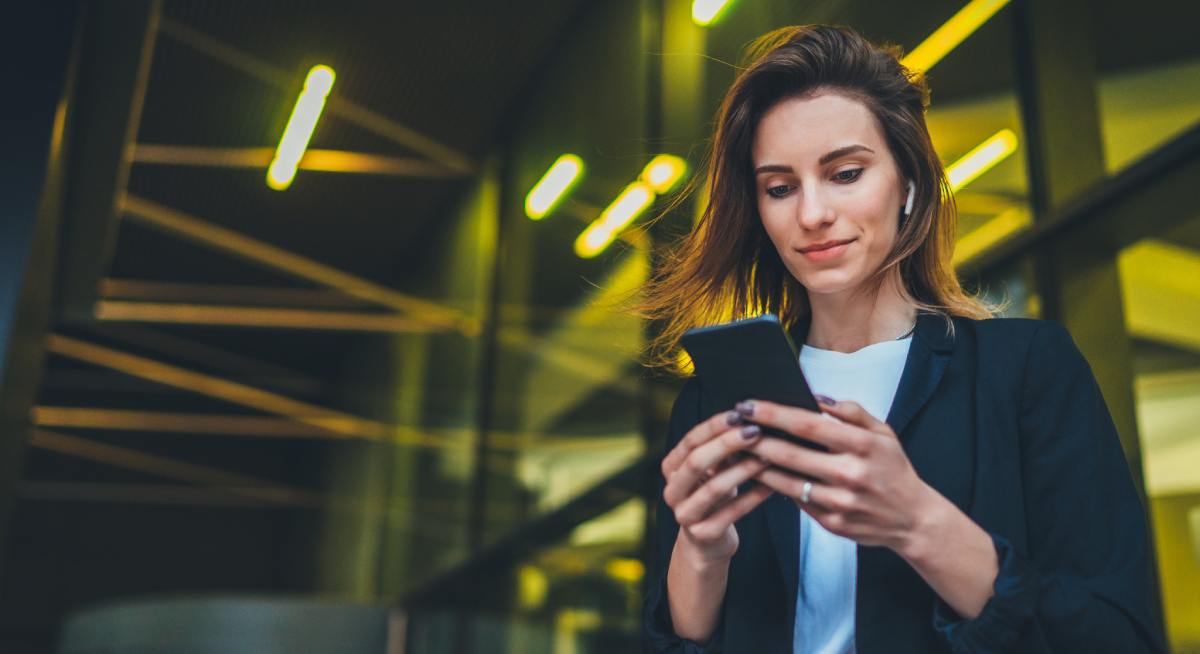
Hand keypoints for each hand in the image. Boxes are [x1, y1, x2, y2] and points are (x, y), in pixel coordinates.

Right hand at [661, 408, 773, 566]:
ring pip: (715, 488)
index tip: (740, 413)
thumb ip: (722, 449)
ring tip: (769, 456)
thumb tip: (750, 418)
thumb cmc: (714, 496)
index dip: (714, 426)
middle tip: (755, 432)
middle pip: (696, 462)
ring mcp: (685, 515)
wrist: (706, 543)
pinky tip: (773, 486)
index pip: (690, 441)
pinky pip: (732, 513)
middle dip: (727, 444)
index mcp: (671, 468)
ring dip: (744, 469)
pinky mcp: (703, 535)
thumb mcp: (713, 470)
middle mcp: (672, 491)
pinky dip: (754, 497)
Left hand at [740, 398, 935, 552]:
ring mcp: (839, 502)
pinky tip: (758, 473)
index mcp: (862, 446)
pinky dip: (774, 486)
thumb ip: (851, 412)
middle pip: (790, 454)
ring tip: (737, 449)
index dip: (774, 413)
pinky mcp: (831, 523)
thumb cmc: (893, 468)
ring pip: (785, 481)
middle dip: (755, 437)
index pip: (808, 425)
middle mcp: (850, 475)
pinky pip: (795, 500)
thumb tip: (816, 397)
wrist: (912, 519)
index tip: (748, 404)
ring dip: (757, 465)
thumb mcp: (883, 433)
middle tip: (732, 425)